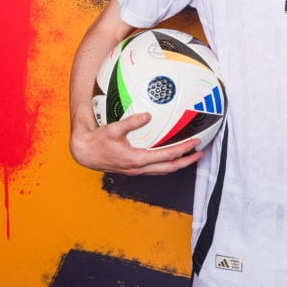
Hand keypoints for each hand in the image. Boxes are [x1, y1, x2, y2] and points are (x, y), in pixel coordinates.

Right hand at [70, 112, 202, 175]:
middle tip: (201, 153)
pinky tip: (170, 155)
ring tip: (190, 155)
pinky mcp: (134, 169)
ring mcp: (137, 171)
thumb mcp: (112, 129)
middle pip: (169, 168)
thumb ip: (131, 122)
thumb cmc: (97, 140)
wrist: (84, 153)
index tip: (196, 142)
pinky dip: (166, 163)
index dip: (183, 150)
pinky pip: (155, 168)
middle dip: (187, 161)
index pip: (166, 157)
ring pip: (163, 171)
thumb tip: (147, 115)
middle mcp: (139, 168)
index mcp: (136, 160)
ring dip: (178, 164)